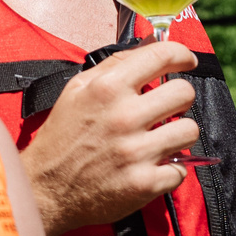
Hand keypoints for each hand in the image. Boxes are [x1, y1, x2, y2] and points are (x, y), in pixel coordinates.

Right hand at [20, 41, 200, 235]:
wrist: (45, 191)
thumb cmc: (62, 138)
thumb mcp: (77, 89)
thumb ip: (115, 65)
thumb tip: (151, 45)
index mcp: (107, 88)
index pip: (162, 55)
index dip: (181, 55)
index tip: (185, 61)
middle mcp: (124, 117)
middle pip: (184, 93)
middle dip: (179, 99)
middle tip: (167, 108)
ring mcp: (136, 152)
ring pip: (190, 130)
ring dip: (178, 135)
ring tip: (160, 139)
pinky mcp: (144, 183)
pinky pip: (181, 169)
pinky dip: (169, 169)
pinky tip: (151, 166)